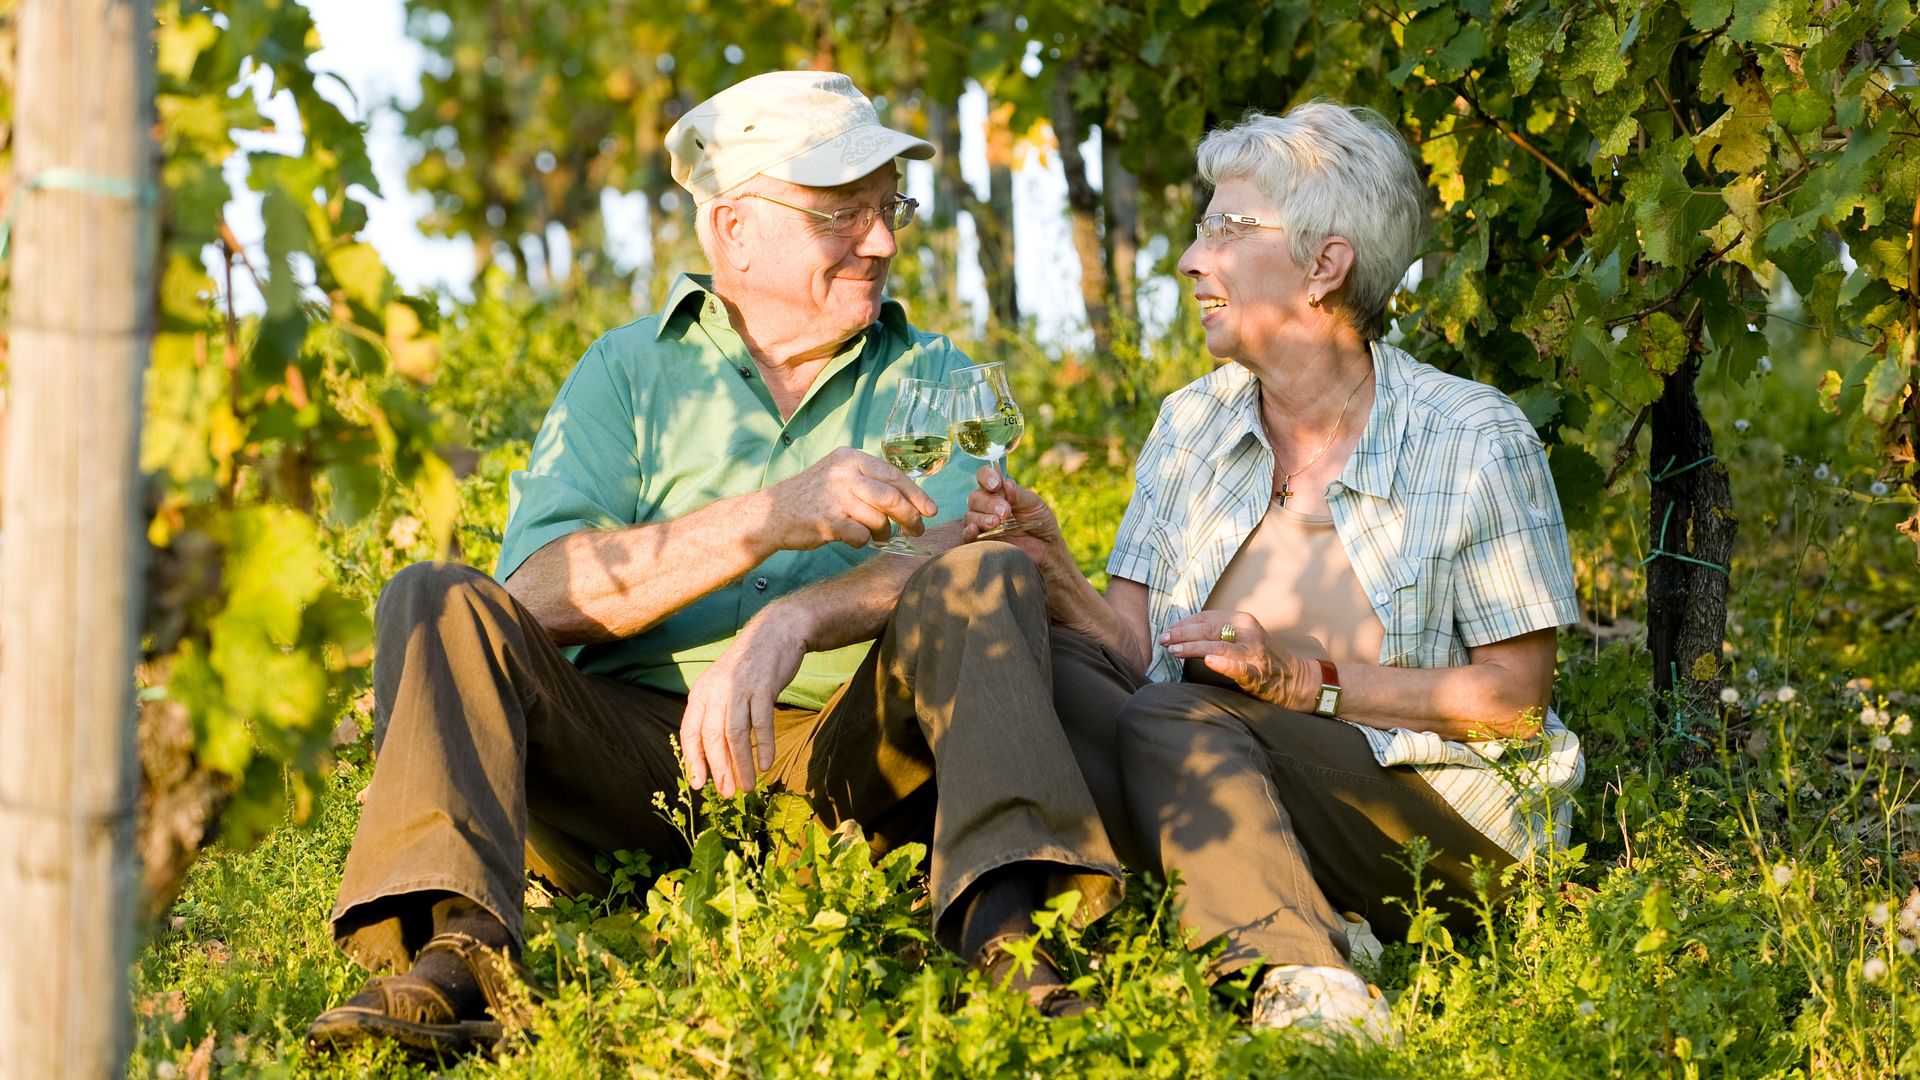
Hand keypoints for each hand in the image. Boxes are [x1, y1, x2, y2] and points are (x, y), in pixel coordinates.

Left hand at [680, 616, 806, 796]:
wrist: (776, 632)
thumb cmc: (748, 666)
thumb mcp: (722, 684)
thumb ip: (715, 712)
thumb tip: (712, 753)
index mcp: (701, 692)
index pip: (691, 732)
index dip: (694, 760)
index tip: (700, 784)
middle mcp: (716, 690)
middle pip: (712, 737)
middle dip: (719, 769)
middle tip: (727, 793)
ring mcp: (740, 688)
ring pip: (735, 734)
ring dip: (740, 765)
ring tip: (747, 787)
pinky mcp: (764, 687)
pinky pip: (762, 723)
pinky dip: (763, 746)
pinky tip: (766, 765)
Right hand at [763, 447, 938, 550]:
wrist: (771, 513)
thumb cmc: (811, 497)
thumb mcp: (838, 475)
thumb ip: (868, 479)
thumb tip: (909, 497)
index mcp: (850, 458)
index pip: (894, 474)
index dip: (917, 494)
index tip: (930, 510)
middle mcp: (844, 473)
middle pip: (891, 497)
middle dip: (910, 517)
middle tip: (917, 530)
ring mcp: (835, 496)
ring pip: (879, 518)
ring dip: (886, 532)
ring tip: (881, 536)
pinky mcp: (827, 520)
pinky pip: (861, 536)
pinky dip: (864, 542)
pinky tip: (856, 540)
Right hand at [963, 466, 1064, 563]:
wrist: (1047, 550)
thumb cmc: (1040, 523)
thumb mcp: (1034, 505)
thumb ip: (1019, 495)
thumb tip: (1005, 483)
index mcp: (1000, 492)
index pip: (984, 476)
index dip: (986, 476)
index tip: (996, 484)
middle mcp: (987, 505)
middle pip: (975, 497)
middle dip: (989, 502)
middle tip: (1005, 512)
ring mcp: (982, 523)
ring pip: (970, 515)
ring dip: (981, 517)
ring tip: (996, 523)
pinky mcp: (981, 542)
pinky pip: (966, 535)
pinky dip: (968, 531)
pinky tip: (974, 530)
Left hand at [1159, 610, 1318, 710]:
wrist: (1295, 680)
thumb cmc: (1262, 659)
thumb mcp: (1242, 637)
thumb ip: (1219, 632)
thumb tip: (1183, 632)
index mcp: (1242, 620)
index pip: (1207, 617)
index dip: (1184, 623)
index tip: (1168, 630)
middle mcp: (1248, 632)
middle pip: (1208, 629)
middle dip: (1182, 634)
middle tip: (1163, 640)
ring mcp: (1253, 653)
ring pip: (1218, 645)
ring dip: (1193, 647)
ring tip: (1174, 650)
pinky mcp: (1258, 673)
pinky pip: (1239, 667)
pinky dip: (1223, 663)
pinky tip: (1209, 661)